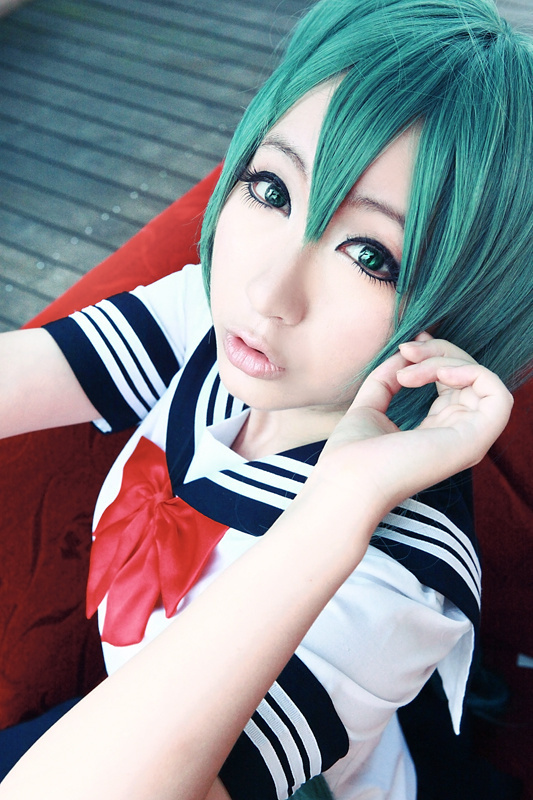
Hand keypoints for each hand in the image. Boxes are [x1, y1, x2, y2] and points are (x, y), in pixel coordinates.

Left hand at [314, 336, 512, 514]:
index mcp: (435, 432)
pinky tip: (439, 374)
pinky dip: (473, 373)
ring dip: (447, 361)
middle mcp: (457, 436)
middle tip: (406, 350)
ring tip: (409, 370)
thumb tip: (404, 354)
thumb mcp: (370, 406)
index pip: (453, 384)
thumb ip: (387, 380)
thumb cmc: (351, 455)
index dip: (436, 356)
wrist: (345, 480)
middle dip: (439, 351)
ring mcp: (469, 441)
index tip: (406, 346)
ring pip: (481, 380)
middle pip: (469, 378)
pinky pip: (498, 396)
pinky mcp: (475, 441)